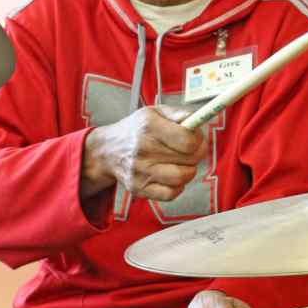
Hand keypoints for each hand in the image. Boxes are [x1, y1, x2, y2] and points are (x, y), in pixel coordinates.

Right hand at [81, 105, 205, 200]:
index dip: (199, 140)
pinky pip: (170, 194)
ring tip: (181, 163)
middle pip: (189, 159)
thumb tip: (199, 120)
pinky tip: (172, 176)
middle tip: (190, 151)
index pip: (188, 140)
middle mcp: (143, 148)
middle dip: (196, 155)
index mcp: (149, 126)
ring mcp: (140, 171)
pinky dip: (177, 187)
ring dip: (188, 171)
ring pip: (182, 178)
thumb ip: (179, 114)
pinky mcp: (138, 188)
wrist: (107, 150)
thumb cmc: (136, 130)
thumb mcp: (155, 112)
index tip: (196, 139)